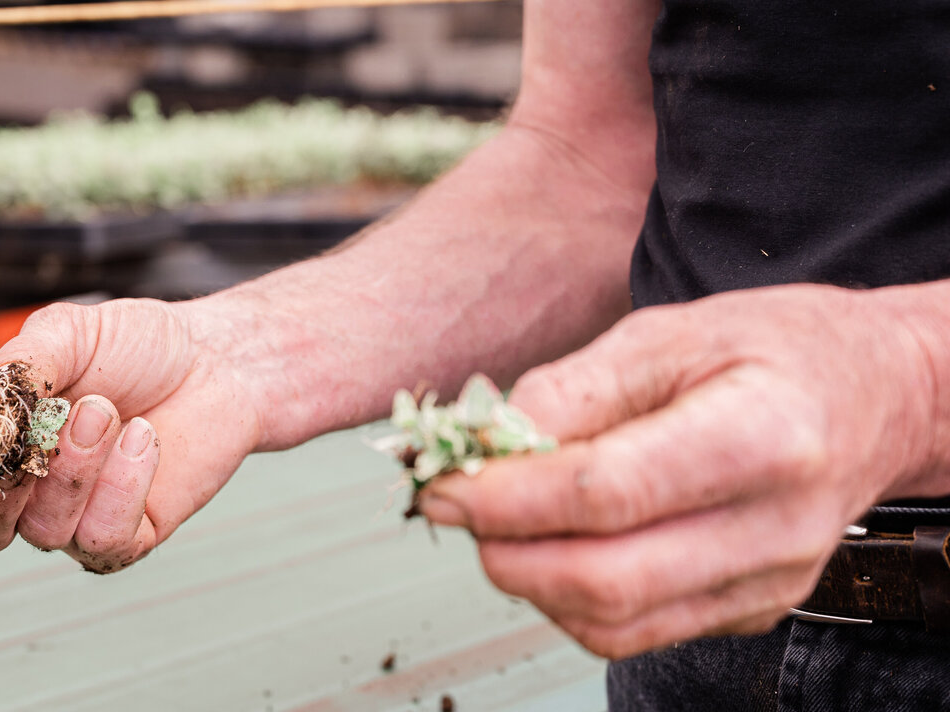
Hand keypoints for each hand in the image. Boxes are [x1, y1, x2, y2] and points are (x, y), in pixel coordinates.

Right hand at [0, 298, 262, 572]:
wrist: (214, 360)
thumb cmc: (135, 346)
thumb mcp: (72, 332)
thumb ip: (24, 362)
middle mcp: (28, 490)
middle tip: (29, 438)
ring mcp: (76, 518)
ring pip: (45, 530)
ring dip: (74, 467)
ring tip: (107, 409)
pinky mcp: (130, 534)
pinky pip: (104, 538)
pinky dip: (122, 485)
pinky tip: (144, 437)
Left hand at [418, 283, 942, 657]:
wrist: (871, 397)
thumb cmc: (772, 351)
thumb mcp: (668, 332)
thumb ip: (572, 391)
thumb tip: (486, 445)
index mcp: (761, 435)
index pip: (607, 493)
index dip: (507, 498)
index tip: (445, 484)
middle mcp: (773, 527)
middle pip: (606, 580)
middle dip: (505, 551)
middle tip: (457, 506)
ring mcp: (768, 582)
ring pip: (613, 624)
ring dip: (529, 581)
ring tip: (501, 521)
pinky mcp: (750, 609)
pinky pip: (637, 632)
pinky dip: (571, 599)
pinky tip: (552, 546)